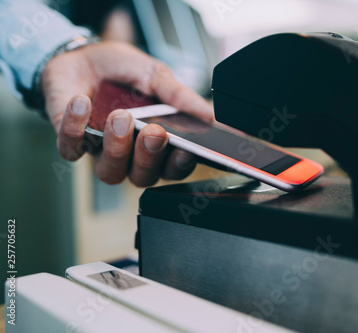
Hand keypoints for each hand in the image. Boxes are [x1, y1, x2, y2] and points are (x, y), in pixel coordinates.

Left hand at [42, 41, 213, 185]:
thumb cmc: (123, 71)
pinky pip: (72, 148)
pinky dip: (76, 126)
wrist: (83, 57)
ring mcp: (102, 151)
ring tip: (120, 116)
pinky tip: (82, 102)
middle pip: (144, 177)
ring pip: (110, 172)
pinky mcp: (72, 142)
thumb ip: (180, 96)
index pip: (174, 167)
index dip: (180, 165)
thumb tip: (209, 115)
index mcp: (158, 143)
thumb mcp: (156, 75)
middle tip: (154, 132)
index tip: (186, 151)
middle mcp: (132, 154)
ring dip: (117, 148)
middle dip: (149, 157)